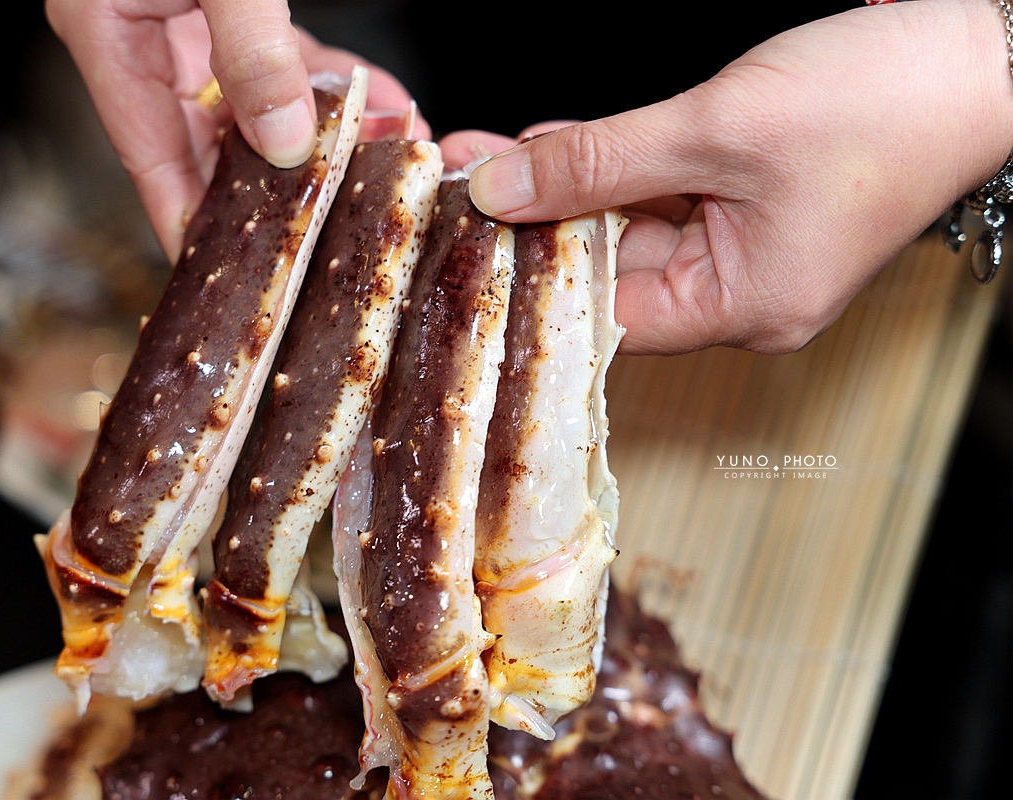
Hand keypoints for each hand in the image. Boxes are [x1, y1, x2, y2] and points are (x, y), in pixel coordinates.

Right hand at [46, 0, 428, 262]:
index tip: (229, 280)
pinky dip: (323, 79)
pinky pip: (276, 55)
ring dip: (317, 133)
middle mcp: (141, 34)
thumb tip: (285, 139)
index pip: (151, 163)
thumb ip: (250, 47)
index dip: (190, 227)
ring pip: (253, 102)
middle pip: (209, 142)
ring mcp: (182, 16)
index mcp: (107, 35)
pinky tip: (373, 98)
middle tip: (337, 222)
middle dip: (279, 184)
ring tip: (380, 159)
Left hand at [442, 0, 1012, 354]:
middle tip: (462, 178)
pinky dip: (610, 167)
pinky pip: (660, 193)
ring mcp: (744, 248)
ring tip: (484, 155)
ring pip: (627, 225)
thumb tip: (500, 188)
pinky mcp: (747, 203)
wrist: (989, 52)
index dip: (530, 271)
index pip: (605, 314)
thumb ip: (598, 162)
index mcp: (742, 309)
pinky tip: (546, 145)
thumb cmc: (887, 102)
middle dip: (535, 218)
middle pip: (608, 267)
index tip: (465, 232)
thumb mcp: (717, 128)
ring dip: (563, 185)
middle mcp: (738, 294)